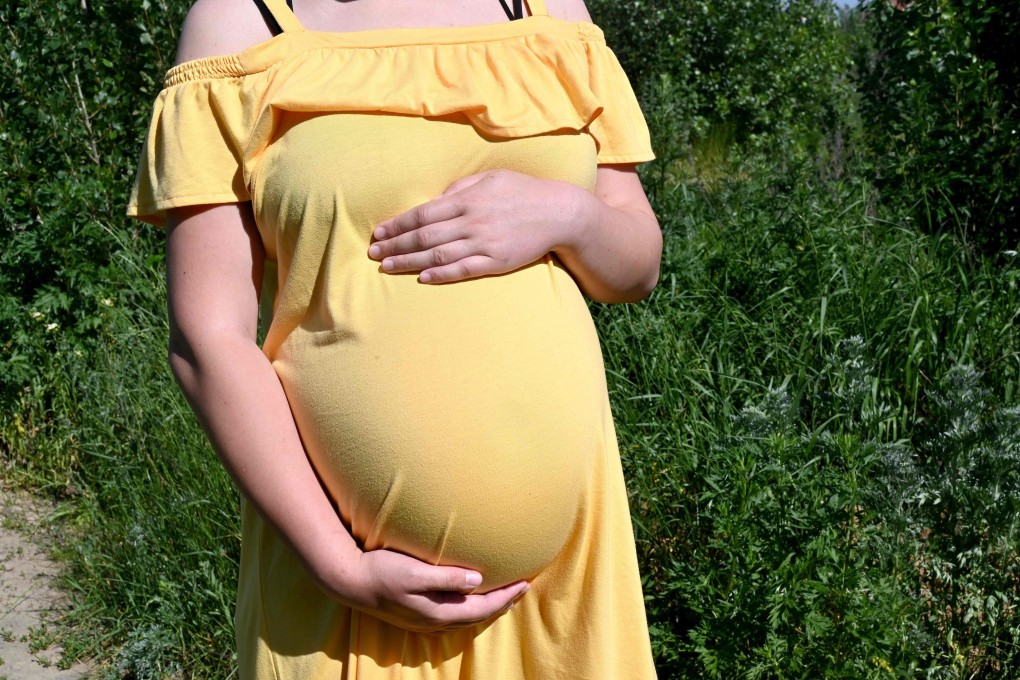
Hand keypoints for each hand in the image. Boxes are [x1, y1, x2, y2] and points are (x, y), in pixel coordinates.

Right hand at [347, 549, 529, 632]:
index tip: (525, 583)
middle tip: (523, 589)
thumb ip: (445, 577)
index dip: (506, 596)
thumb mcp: (414, 571)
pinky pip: (454, 618)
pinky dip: (470, 610)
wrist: (351, 582)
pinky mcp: (417, 617)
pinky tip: (470, 602)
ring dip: (488, 608)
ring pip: (467, 619)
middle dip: (503, 604)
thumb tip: (476, 579)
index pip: (482, 607)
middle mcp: (434, 621)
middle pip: (478, 616)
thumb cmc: (381, 571)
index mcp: (438, 611)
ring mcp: (425, 622)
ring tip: (504, 597)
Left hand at [368, 170, 590, 283]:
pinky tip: (422, 277)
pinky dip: (441, 274)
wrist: (559, 213)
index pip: (423, 213)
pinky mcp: (497, 262)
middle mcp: (472, 221)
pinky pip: (464, 270)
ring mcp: (485, 243)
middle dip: (396, 245)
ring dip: (409, 262)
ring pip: (439, 255)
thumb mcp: (490, 178)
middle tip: (373, 254)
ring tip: (387, 267)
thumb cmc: (522, 192)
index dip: (397, 225)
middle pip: (424, 236)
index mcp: (467, 199)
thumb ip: (460, 188)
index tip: (379, 234)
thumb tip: (434, 199)